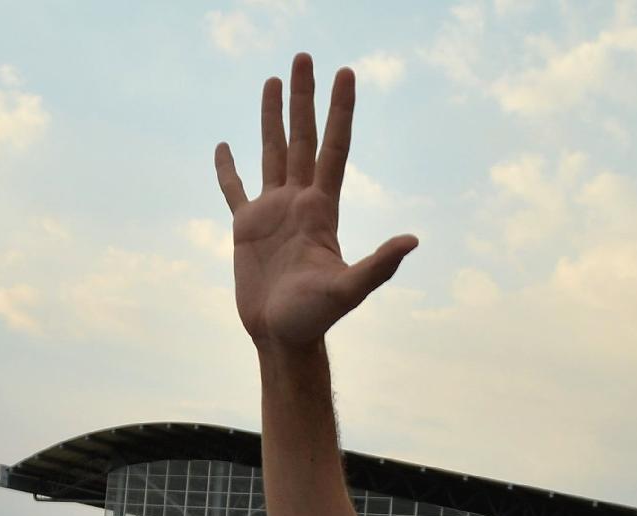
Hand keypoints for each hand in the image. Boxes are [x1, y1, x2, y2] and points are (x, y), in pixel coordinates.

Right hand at [215, 53, 417, 349]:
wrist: (283, 338)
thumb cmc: (315, 318)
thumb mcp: (349, 290)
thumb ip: (378, 265)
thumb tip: (412, 241)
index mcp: (322, 209)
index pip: (333, 148)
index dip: (339, 111)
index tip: (345, 73)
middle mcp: (299, 202)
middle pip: (303, 138)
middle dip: (304, 98)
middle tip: (304, 56)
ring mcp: (272, 213)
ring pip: (272, 152)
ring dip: (272, 117)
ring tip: (272, 81)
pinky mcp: (245, 229)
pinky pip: (235, 190)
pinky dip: (228, 169)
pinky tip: (224, 145)